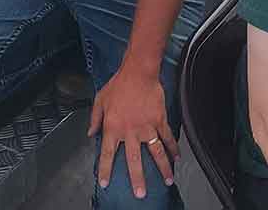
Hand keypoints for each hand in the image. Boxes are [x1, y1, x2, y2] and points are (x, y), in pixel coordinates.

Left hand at [88, 65, 174, 198]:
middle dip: (137, 179)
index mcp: (112, 128)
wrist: (138, 73)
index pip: (107, 154)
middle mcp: (130, 132)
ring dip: (163, 168)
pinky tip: (178, 158)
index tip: (105, 183)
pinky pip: (167, 137)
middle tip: (140, 194)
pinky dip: (174, 148)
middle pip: (134, 160)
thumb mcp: (99, 101)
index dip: (105, 169)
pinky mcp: (160, 120)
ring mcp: (147, 127)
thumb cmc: (117, 85)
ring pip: (156, 152)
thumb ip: (94, 119)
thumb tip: (90, 133)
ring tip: (168, 181)